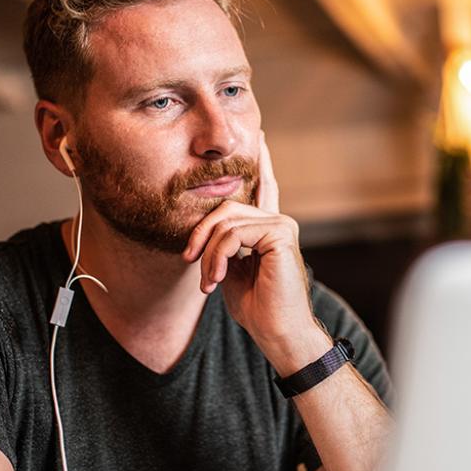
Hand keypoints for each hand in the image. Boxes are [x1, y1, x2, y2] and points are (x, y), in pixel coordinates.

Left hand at [182, 132, 328, 369]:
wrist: (279, 334)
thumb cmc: (258, 310)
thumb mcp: (231, 273)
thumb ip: (224, 247)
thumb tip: (207, 234)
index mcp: (269, 229)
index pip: (263, 188)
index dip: (261, 163)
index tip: (261, 136)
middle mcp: (278, 222)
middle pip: (226, 207)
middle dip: (201, 233)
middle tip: (188, 260)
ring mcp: (282, 226)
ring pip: (226, 222)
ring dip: (208, 255)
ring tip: (208, 282)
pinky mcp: (280, 234)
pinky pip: (234, 234)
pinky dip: (218, 257)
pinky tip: (217, 279)